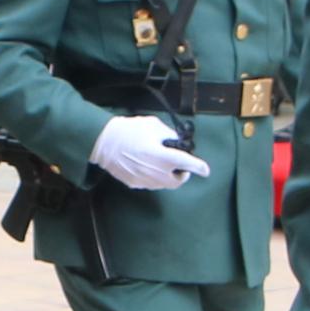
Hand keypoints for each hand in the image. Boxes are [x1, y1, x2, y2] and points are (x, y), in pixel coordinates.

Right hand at [90, 115, 210, 191]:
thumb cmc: (129, 130)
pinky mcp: (135, 184)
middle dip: (182, 175)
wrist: (103, 142)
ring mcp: (145, 181)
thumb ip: (168, 135)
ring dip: (168, 176)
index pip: (188, 164)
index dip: (199, 167)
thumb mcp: (153, 125)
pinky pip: (151, 184)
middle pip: (177, 181)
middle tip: (180, 166)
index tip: (205, 170)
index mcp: (163, 157)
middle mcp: (156, 172)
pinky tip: (147, 166)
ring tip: (162, 164)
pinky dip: (154, 177)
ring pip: (164, 184)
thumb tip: (175, 142)